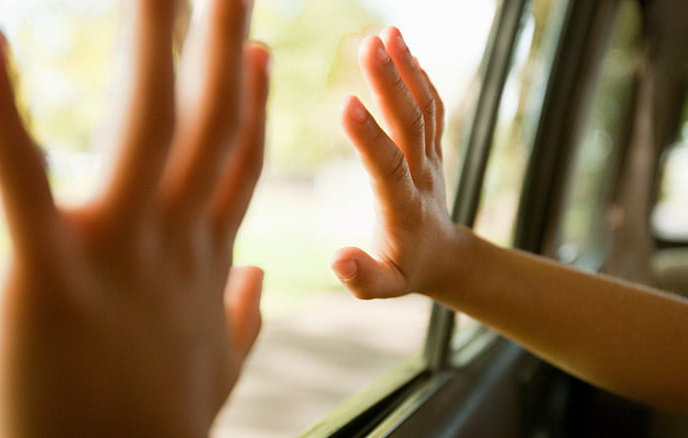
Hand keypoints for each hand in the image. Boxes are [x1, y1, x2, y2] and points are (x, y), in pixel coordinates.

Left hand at [0, 0, 268, 434]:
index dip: (251, 102)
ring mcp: (116, 255)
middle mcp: (173, 244)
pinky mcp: (46, 276)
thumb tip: (261, 283)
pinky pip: (21, 178)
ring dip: (152, 44)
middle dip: (221, 46)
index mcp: (204, 264)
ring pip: (145, 128)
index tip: (259, 49)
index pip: (236, 164)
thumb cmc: (157, 434)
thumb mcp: (217, 371)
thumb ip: (242, 318)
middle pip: (208, 126)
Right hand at [331, 26, 464, 298]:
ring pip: (424, 108)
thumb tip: (337, 260)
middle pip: (410, 124)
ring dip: (407, 69)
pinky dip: (420, 76)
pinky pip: (432, 107)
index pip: (387, 166)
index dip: (368, 137)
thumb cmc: (406, 271)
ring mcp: (431, 157)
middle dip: (390, 83)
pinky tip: (402, 48)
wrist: (445, 257)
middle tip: (369, 44)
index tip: (346, 103)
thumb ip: (362, 277)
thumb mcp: (384, 287)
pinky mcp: (433, 147)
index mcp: (403, 207)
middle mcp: (421, 175)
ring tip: (388, 32)